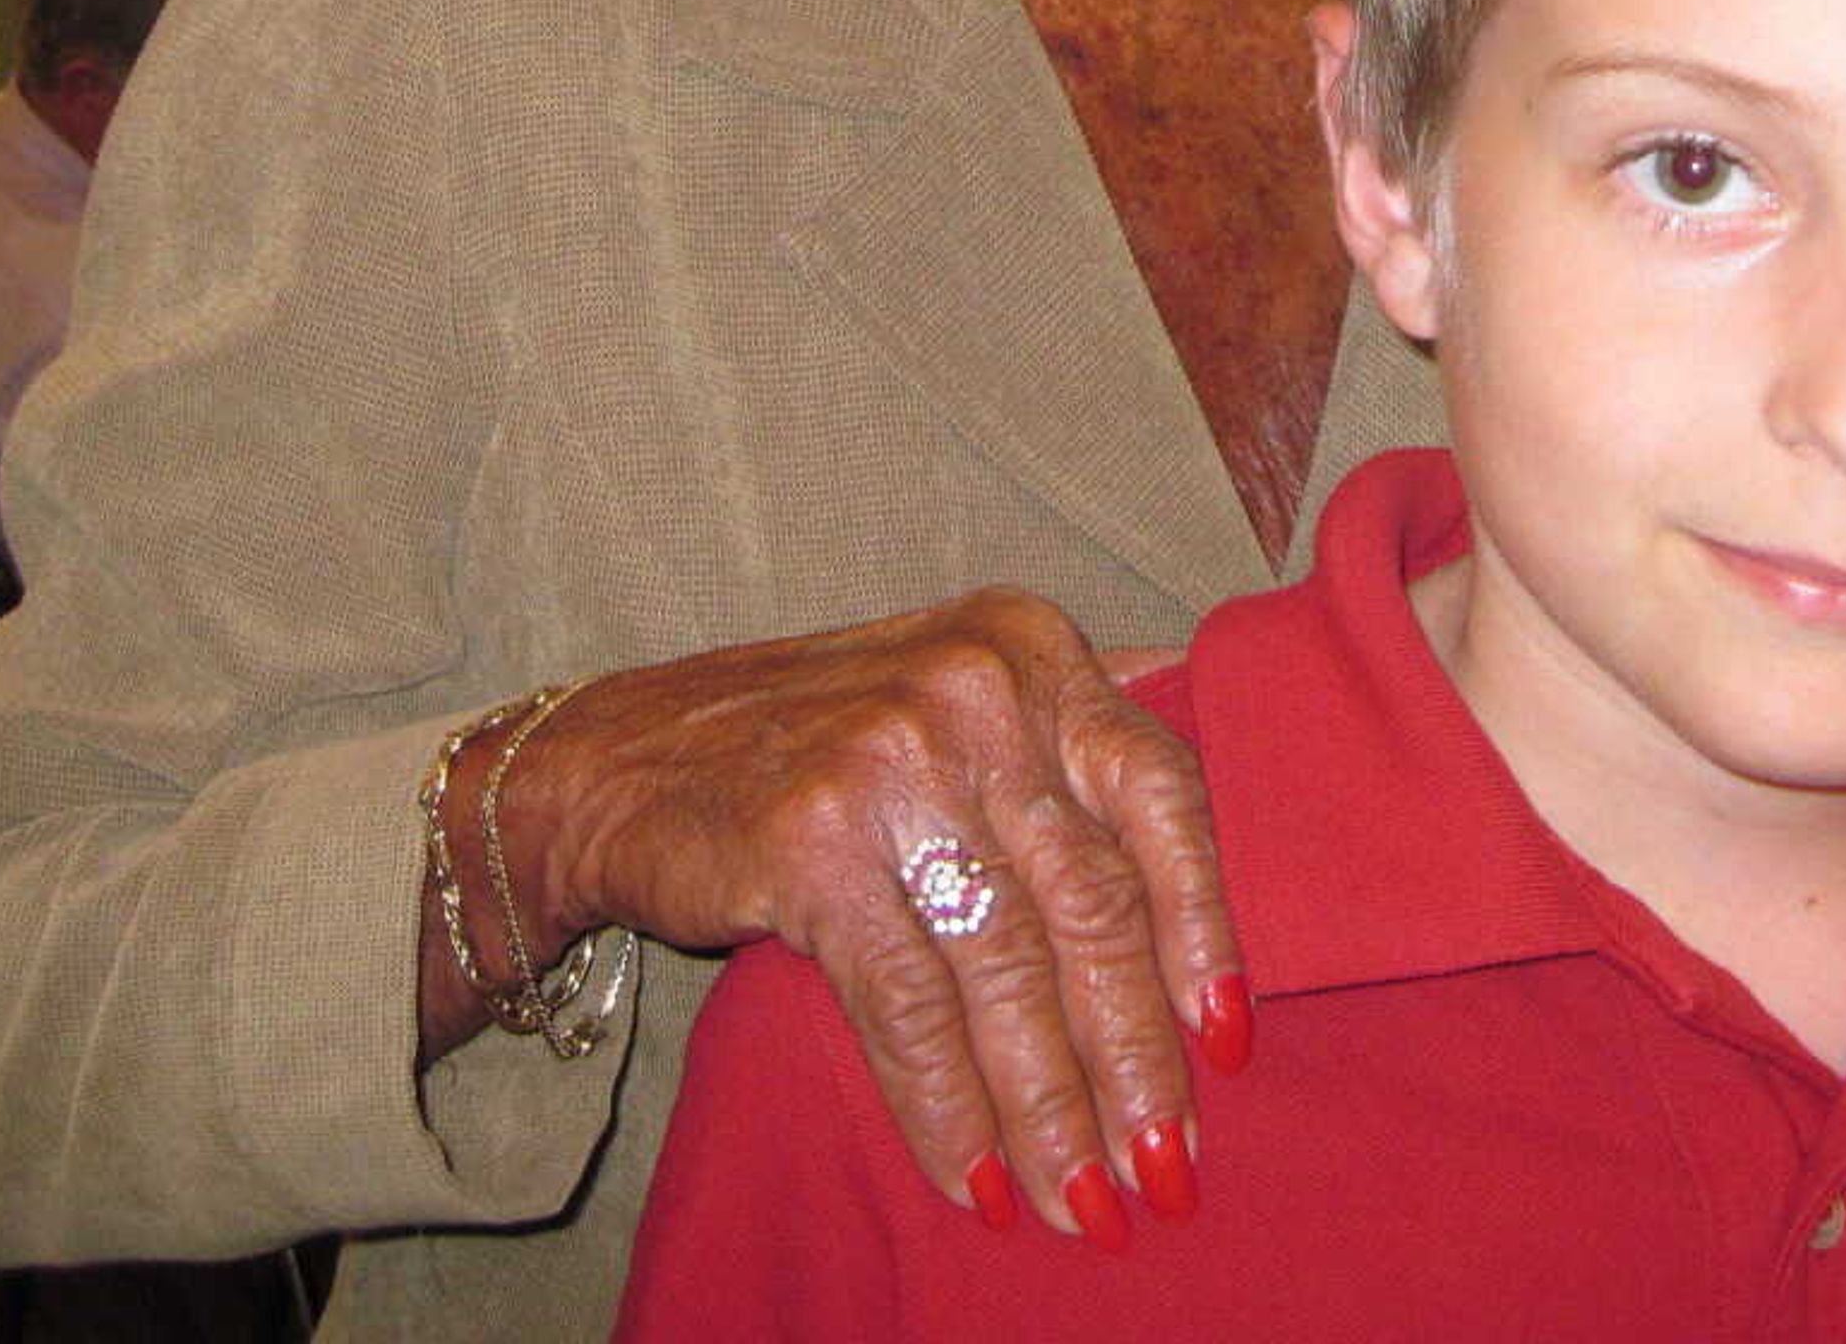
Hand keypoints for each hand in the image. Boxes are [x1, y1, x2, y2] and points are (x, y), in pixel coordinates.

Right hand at [446, 591, 1246, 1245]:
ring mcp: (893, 759)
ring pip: (1005, 967)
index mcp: (1031, 645)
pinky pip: (906, 1005)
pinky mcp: (812, 842)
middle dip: (1134, 1054)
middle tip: (1165, 1167)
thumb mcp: (951, 693)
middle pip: (1093, 897)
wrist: (616, 762)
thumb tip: (1216, 847)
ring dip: (1048, 1107)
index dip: (1207, 927)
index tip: (1229, 1044)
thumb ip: (1067, 740)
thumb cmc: (812, 746)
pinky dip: (945, 1107)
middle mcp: (977, 687)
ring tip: (1080, 1200)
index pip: (1162, 792)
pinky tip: (973, 1179)